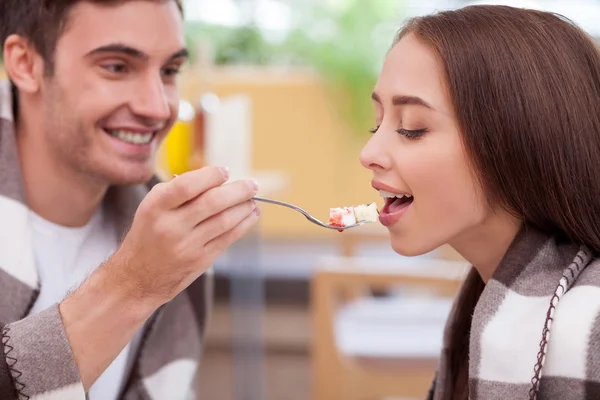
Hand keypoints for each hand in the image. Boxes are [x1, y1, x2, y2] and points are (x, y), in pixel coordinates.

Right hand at [110, 166, 259, 306]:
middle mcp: (170, 226)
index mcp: (155, 207)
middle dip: (238, 190)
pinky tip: (251, 215)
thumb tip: (217, 179)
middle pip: (212, 202)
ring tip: (252, 199)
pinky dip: (244, 224)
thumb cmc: (150, 233)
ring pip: (225, 220)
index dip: (210, 175)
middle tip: (252, 184)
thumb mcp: (152, 207)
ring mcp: (186, 245)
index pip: (187, 185)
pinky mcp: (200, 260)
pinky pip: (228, 238)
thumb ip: (179, 190)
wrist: (138, 276)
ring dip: (244, 207)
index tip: (225, 171)